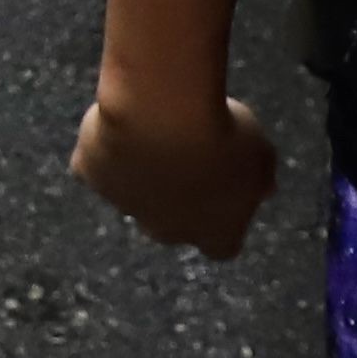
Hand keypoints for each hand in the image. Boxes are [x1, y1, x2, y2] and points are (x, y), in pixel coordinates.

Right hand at [70, 81, 280, 259]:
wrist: (165, 112)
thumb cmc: (223, 134)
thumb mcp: (261, 153)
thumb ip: (261, 176)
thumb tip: (265, 188)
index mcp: (216, 233)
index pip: (222, 245)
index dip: (223, 221)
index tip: (227, 192)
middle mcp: (167, 231)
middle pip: (170, 226)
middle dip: (176, 199)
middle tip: (188, 157)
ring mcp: (124, 205)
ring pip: (131, 193)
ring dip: (142, 170)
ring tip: (154, 126)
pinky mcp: (91, 174)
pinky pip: (96, 161)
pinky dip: (103, 144)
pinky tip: (119, 118)